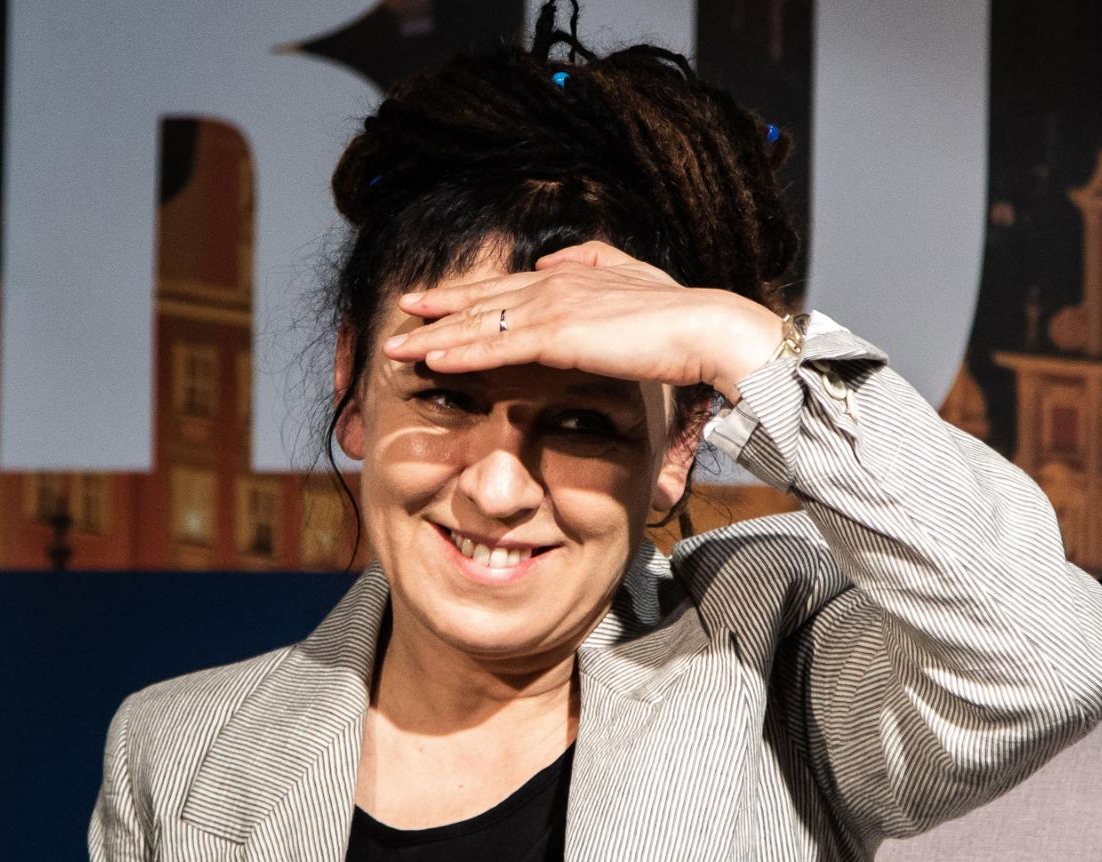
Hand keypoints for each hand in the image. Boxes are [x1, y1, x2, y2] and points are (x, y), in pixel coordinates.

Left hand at [381, 241, 782, 403]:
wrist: (704, 328)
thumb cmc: (678, 313)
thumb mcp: (632, 276)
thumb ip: (592, 261)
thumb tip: (550, 262)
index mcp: (569, 275)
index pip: (504, 288)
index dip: (464, 295)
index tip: (432, 302)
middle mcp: (553, 284)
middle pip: (481, 301)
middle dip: (436, 309)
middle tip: (398, 315)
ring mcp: (552, 308)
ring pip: (479, 324)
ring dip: (434, 335)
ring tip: (396, 346)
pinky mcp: (558, 335)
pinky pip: (497, 347)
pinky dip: (461, 353)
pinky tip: (432, 359)